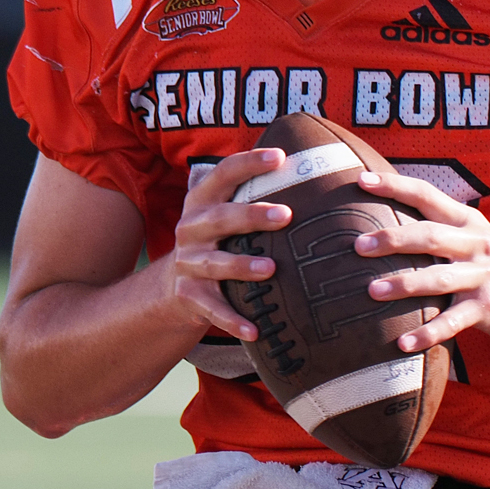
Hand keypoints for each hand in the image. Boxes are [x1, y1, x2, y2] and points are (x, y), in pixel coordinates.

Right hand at [167, 147, 292, 341]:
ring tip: (272, 269)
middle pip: (222, 218)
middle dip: (252, 215)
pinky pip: (213, 309)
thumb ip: (254, 193)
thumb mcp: (225, 213)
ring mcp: (189, 263)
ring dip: (243, 267)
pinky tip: (256, 331)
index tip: (280, 156)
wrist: (174, 287)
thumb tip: (315, 163)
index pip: (224, 173)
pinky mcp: (189, 295)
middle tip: (287, 215)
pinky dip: (233, 321)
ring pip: (217, 264)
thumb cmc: (219, 240)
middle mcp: (192, 228)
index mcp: (203, 200)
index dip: (250, 163)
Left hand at [352, 169, 489, 350]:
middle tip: (357, 246)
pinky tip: (403, 343)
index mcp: (467, 221)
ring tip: (372, 291)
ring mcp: (485, 276)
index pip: (427, 195)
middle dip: (392, 239)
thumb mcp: (473, 238)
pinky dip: (428, 332)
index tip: (361, 180)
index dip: (395, 186)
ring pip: (439, 278)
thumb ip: (438, 230)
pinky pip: (454, 321)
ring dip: (404, 284)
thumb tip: (384, 225)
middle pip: (429, 236)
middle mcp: (476, 243)